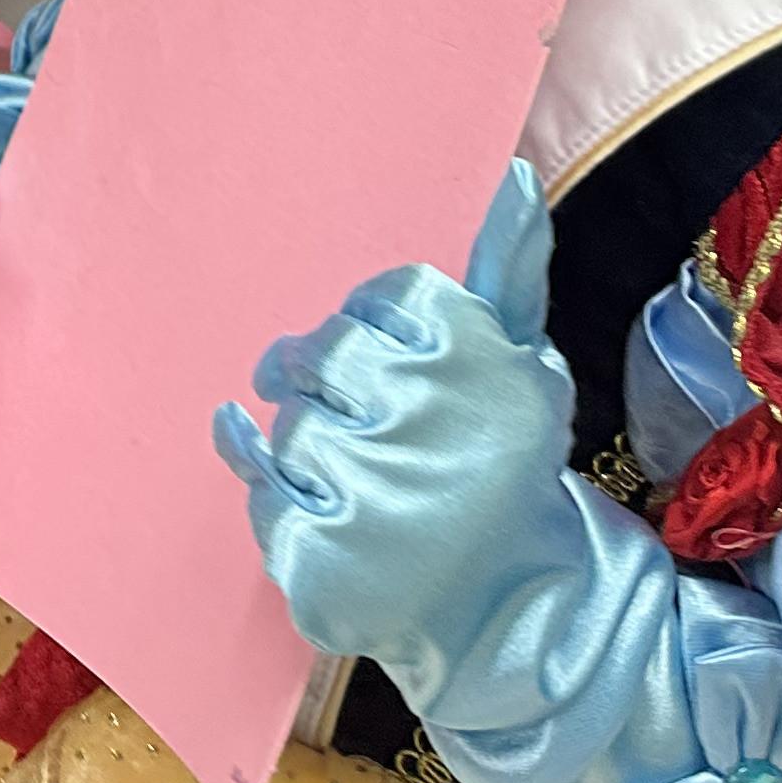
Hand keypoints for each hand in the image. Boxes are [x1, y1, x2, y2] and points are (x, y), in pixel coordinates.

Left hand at [211, 164, 573, 660]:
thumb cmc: (503, 465)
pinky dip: (263, 483)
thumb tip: (518, 176)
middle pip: (317, 357)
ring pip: (286, 427)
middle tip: (354, 412)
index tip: (399, 365)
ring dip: (304, 441)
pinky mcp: (323, 560)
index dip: (380, 332)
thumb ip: (509, 266)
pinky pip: (260, 494)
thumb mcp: (520, 362)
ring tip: (354, 472)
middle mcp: (422, 422)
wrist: (515, 606)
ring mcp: (369, 497)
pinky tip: (284, 480)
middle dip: (326, 382)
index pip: (381, 301)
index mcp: (472, 363)